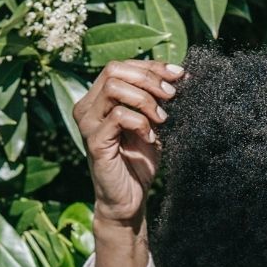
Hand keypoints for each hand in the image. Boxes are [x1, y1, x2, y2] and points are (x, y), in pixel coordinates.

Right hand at [71, 59, 184, 229]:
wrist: (130, 199)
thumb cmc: (139, 162)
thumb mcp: (152, 124)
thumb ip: (156, 100)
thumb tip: (179, 74)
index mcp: (98, 98)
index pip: (121, 66)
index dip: (152, 66)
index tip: (179, 75)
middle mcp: (87, 106)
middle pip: (114, 69)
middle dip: (149, 79)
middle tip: (171, 96)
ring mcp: (88, 123)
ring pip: (115, 88)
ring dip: (145, 100)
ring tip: (161, 119)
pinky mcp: (94, 141)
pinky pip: (118, 116)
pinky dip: (140, 123)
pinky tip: (151, 138)